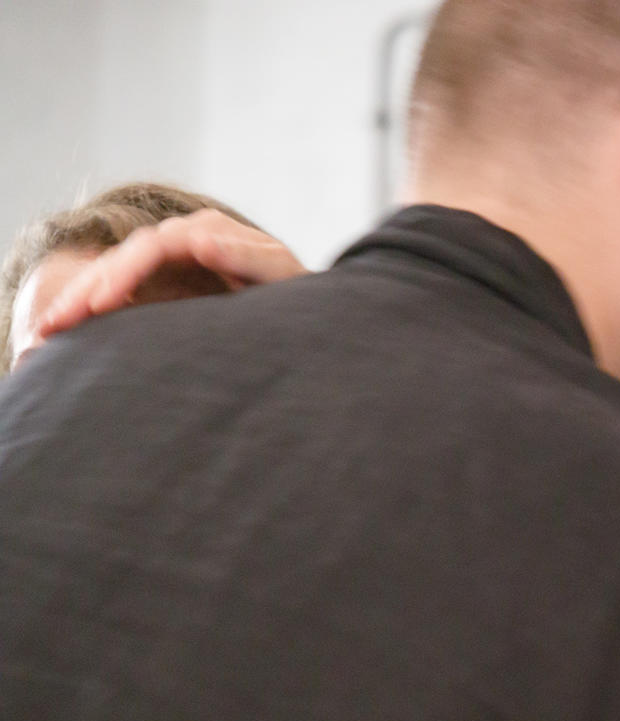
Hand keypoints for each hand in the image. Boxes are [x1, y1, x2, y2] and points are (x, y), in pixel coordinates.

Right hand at [34, 208, 307, 341]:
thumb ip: (249, 258)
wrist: (309, 314)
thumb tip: (200, 241)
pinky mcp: (168, 282)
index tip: (100, 302)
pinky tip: (67, 329)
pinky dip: (95, 307)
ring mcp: (174, 259)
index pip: (154, 247)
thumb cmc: (302, 295)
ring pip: (117, 272)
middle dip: (89, 288)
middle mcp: (186, 238)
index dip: (124, 272)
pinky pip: (123, 290)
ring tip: (51, 328)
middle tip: (59, 322)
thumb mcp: (284, 277)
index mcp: (210, 233)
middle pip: (125, 258)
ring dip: (81, 298)